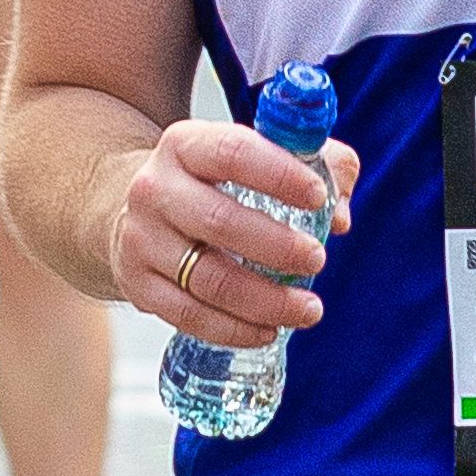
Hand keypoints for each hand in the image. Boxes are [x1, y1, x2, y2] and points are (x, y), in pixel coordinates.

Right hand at [113, 113, 358, 337]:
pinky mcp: (136, 284)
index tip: (317, 197)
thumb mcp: (254, 154)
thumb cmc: (212, 181)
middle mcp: (155, 189)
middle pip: (220, 222)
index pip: (233, 153)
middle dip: (278, 247)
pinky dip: (234, 330)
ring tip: (308, 308)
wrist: (136, 206)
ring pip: (208, 279)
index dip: (279, 175)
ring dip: (266, 301)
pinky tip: (268, 329)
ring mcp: (141, 239)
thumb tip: (339, 215)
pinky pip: (189, 316)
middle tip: (318, 259)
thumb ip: (315, 166)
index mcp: (186, 145)